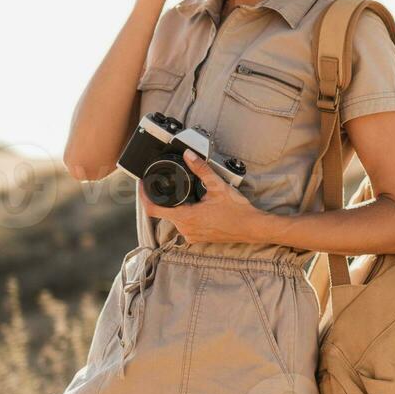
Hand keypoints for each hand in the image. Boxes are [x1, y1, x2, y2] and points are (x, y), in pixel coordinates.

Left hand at [139, 148, 261, 244]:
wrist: (252, 228)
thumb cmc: (237, 211)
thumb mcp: (218, 186)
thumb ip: (201, 169)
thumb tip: (188, 156)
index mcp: (186, 217)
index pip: (153, 209)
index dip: (143, 196)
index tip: (142, 184)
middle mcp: (185, 229)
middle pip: (163, 212)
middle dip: (163, 198)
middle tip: (165, 183)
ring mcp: (191, 235)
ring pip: (175, 218)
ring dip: (177, 206)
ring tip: (186, 193)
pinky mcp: (198, 238)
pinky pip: (185, 225)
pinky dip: (186, 214)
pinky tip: (197, 206)